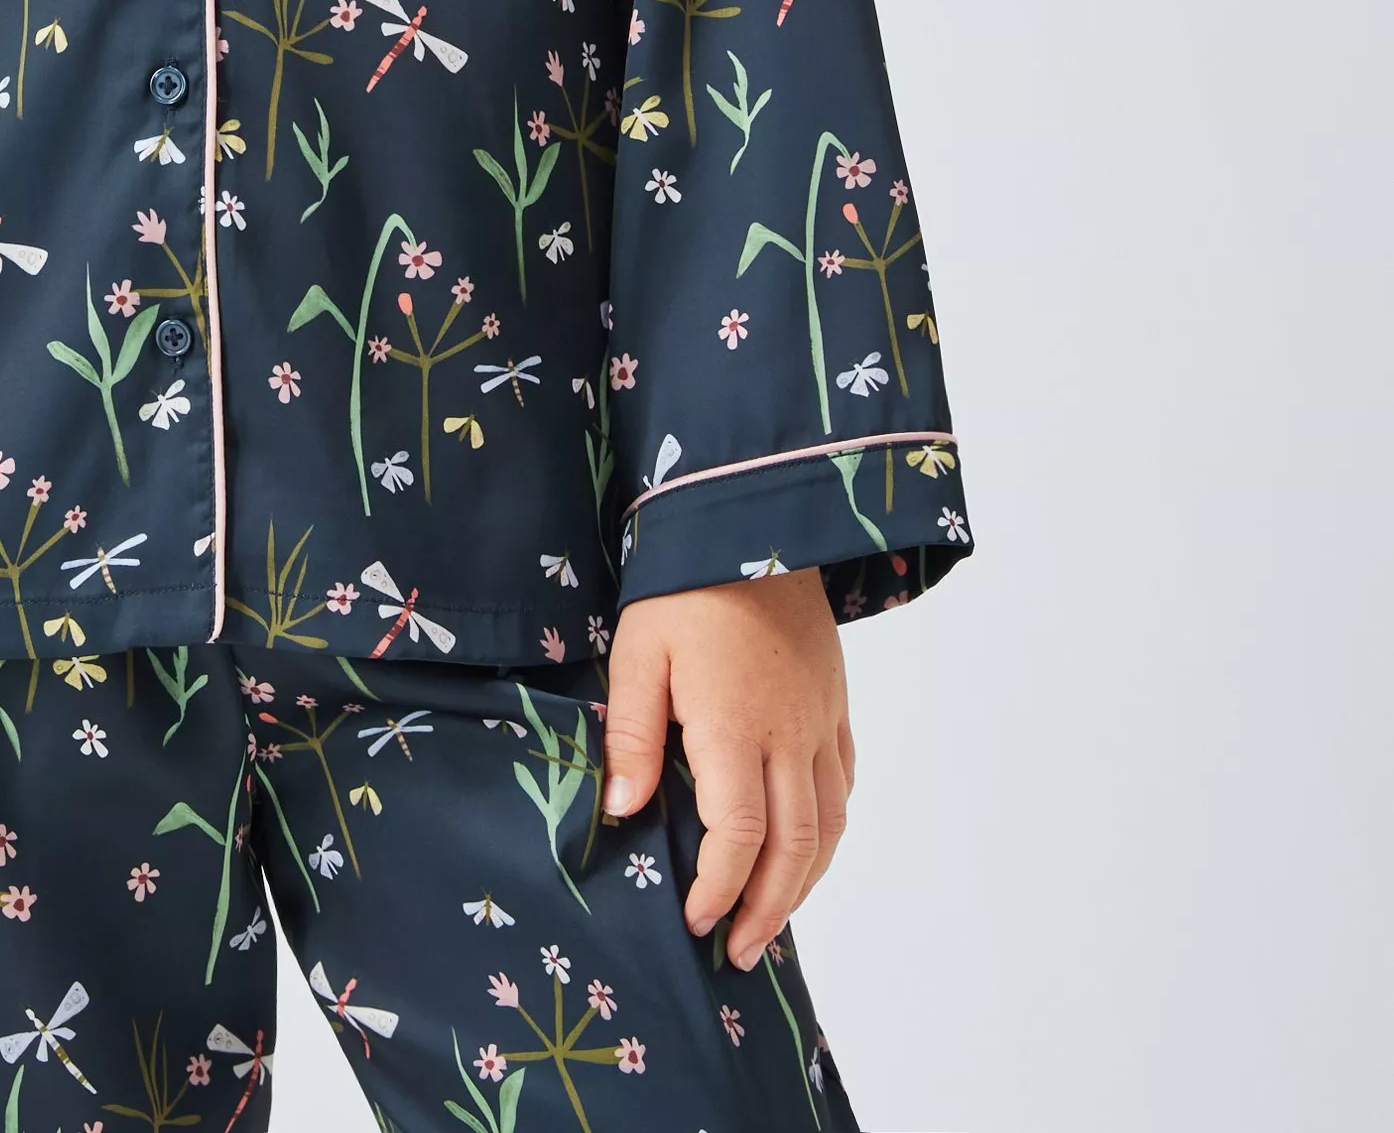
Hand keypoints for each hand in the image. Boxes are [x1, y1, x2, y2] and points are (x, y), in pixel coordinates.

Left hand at [600, 568, 853, 972]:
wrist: (753, 519)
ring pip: (828, 825)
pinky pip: (843, 784)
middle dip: (766, 910)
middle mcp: (790, 735)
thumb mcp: (640, 652)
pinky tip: (806, 848)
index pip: (739, 838)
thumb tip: (626, 813)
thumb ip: (633, 735)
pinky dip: (828, 830)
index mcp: (736, 728)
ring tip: (771, 920)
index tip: (695, 922)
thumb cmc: (685, 585)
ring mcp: (821, 720)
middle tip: (737, 951)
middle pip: (795, 849)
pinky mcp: (835, 702)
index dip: (719, 890)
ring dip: (804, 884)